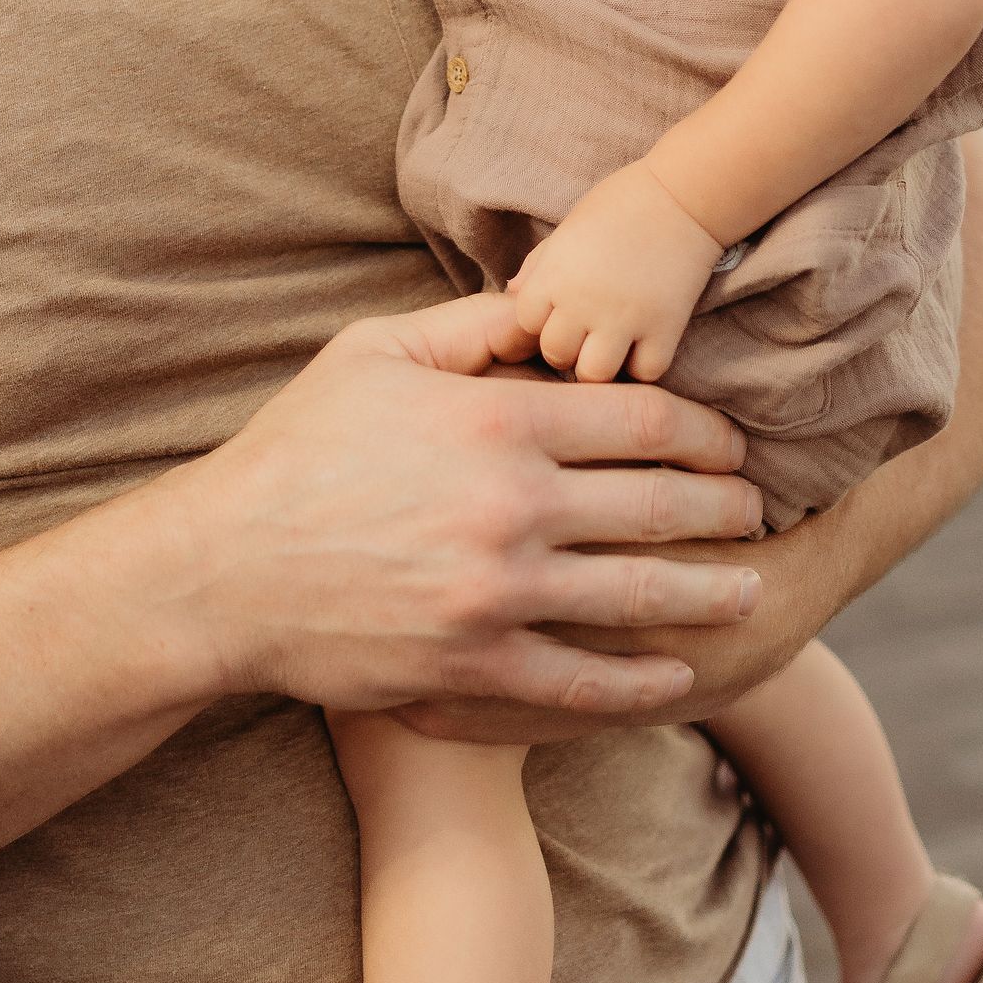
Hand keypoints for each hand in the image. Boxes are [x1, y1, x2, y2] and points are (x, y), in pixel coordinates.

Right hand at [156, 289, 761, 719]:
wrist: (222, 573)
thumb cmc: (297, 449)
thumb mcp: (373, 353)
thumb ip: (471, 326)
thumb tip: (546, 304)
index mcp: (495, 418)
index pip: (639, 414)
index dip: (703, 427)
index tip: (732, 439)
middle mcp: (512, 505)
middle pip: (659, 502)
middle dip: (724, 505)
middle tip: (759, 509)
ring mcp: (498, 594)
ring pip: (639, 594)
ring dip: (706, 591)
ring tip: (746, 588)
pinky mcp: (475, 667)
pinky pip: (581, 678)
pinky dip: (639, 678)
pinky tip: (675, 671)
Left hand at [508, 161, 723, 383]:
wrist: (682, 195)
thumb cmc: (621, 203)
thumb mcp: (568, 227)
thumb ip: (539, 265)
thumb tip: (513, 294)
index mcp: (555, 274)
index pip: (525, 322)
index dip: (541, 318)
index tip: (560, 309)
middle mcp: (583, 302)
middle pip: (556, 353)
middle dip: (567, 347)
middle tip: (586, 333)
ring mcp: (624, 319)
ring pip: (595, 374)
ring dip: (601, 365)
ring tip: (612, 347)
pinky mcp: (664, 329)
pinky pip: (645, 372)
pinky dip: (643, 365)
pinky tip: (645, 345)